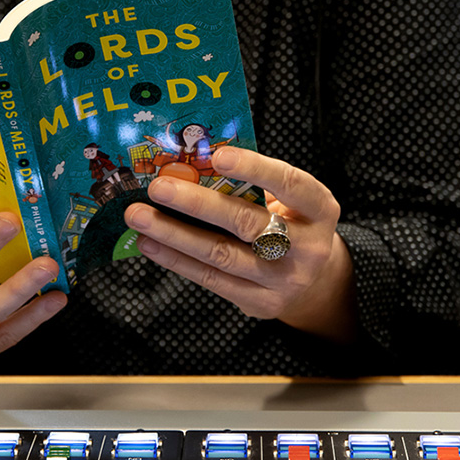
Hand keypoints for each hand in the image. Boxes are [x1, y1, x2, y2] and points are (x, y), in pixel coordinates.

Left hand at [124, 147, 354, 340]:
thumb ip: (252, 184)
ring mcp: (283, 280)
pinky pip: (211, 279)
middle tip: (159, 187)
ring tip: (140, 216)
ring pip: (222, 255)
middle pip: (247, 223)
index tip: (218, 156)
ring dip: (174, 233)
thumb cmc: (289, 224)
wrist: (314, 282)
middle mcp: (308, 248)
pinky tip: (150, 243)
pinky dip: (176, 260)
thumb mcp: (286, 201)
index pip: (291, 184)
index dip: (256, 169)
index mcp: (319, 210)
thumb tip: (193, 160)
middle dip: (197, 203)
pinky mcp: (259, 302)